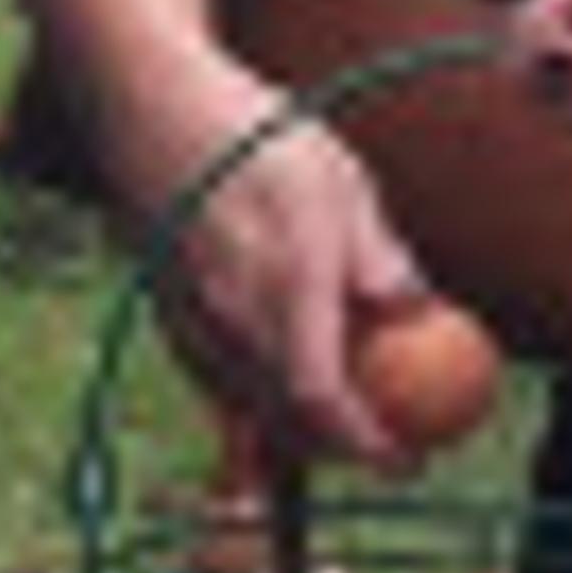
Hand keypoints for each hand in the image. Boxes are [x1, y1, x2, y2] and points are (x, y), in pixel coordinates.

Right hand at [147, 92, 442, 468]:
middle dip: (336, 451)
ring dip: (295, 431)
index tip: (407, 461)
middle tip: (384, 449)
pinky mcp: (168, 318)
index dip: (365, 445)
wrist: (152, 111)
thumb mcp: (340, 181)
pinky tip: (281, 384)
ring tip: (339, 419)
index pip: (321, 398)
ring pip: (247, 409)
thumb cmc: (258, 136)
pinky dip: (254, 401)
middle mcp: (234, 315)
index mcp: (287, 281)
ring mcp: (193, 321)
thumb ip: (376, 254)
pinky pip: (216, 383)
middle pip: (285, 422)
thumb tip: (418, 308)